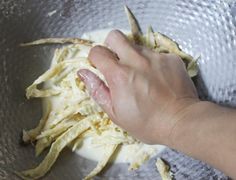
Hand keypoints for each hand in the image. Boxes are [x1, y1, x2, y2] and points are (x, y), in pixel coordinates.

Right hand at [78, 30, 198, 143]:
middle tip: (117, 62)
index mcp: (119, 74)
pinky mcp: (171, 58)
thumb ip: (97, 90)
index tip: (100, 67)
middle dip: (111, 46)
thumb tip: (83, 73)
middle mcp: (136, 60)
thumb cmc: (146, 123)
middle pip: (115, 36)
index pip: (98, 51)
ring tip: (141, 75)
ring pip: (136, 46)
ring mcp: (156, 57)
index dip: (95, 58)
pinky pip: (156, 54)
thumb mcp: (115, 113)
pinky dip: (152, 63)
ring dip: (133, 57)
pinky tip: (158, 78)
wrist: (181, 121)